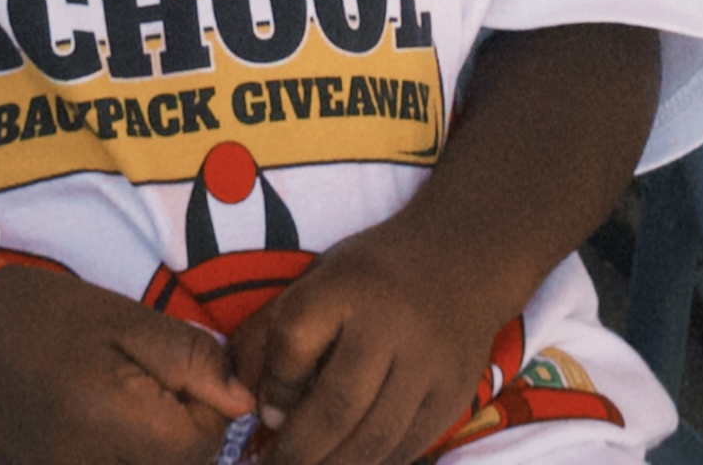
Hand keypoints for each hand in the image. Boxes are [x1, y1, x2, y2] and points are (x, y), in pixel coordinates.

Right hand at [0, 261, 253, 464]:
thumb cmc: (49, 315)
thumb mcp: (127, 318)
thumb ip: (190, 360)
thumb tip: (245, 402)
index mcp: (111, 417)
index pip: (200, 446)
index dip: (207, 410)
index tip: (182, 376)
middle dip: (185, 436)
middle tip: (157, 390)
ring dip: (158, 451)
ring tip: (134, 410)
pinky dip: (127, 459)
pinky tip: (110, 429)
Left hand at [229, 228, 505, 464]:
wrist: (462, 258)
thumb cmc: (373, 277)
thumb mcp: (318, 280)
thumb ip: (270, 332)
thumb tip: (240, 398)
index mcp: (348, 285)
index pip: (293, 341)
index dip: (271, 388)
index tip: (264, 417)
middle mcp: (392, 323)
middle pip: (335, 406)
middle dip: (296, 452)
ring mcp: (430, 363)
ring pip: (374, 438)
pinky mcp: (455, 394)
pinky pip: (408, 447)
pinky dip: (373, 464)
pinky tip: (349, 464)